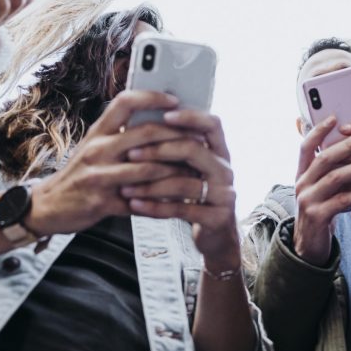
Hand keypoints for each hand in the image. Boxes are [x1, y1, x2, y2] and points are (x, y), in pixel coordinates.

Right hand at [24, 91, 187, 235]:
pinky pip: (140, 202)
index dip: (152, 97)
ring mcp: (99, 176)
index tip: (175, 99)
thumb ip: (119, 133)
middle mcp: (97, 149)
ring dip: (176, 170)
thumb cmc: (79, 174)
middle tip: (199, 139)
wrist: (47, 207)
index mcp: (97, 131)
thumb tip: (158, 119)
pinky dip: (162, 202)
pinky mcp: (103, 203)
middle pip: (144, 133)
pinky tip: (177, 201)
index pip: (125, 101)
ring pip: (147, 168)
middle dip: (177, 136)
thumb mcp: (93, 146)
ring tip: (195, 170)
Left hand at [122, 111, 242, 271]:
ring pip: (184, 183)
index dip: (190, 117)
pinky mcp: (216, 217)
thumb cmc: (196, 195)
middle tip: (131, 153)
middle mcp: (225, 170)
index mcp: (220, 152)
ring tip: (125, 186)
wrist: (217, 235)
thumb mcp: (193, 169)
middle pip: (195, 150)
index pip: (212, 124)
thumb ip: (178, 149)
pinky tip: (135, 205)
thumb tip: (142, 124)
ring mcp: (224, 194)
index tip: (164, 115)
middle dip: (159, 150)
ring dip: (151, 184)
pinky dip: (155, 207)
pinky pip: (181, 209)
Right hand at [292, 117, 350, 265]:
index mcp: (301, 174)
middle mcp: (301, 184)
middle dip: (347, 146)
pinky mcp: (317, 216)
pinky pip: (342, 200)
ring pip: (334, 178)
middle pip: (324, 159)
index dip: (318, 131)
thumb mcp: (322, 188)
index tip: (334, 117)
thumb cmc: (322, 210)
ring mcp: (307, 200)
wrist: (310, 245)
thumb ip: (331, 171)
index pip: (306, 146)